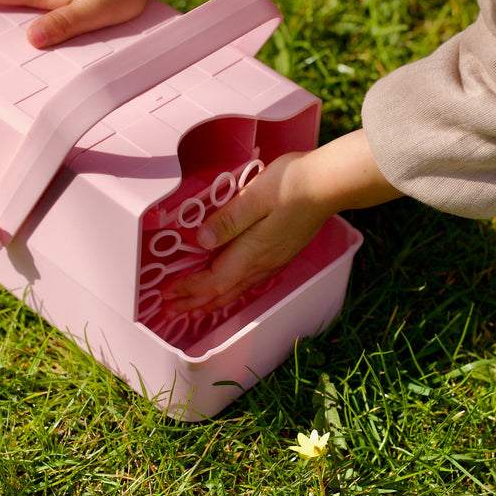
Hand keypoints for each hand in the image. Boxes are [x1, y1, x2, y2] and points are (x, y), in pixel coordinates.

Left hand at [162, 131, 401, 316]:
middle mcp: (263, 263)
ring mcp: (275, 260)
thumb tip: (201, 241)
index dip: (188, 289)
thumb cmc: (292, 184)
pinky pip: (251, 280)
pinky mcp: (282, 252)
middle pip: (223, 292)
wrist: (330, 184)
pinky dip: (232, 289)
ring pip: (238, 289)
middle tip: (170, 312)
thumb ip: (226, 221)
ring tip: (195, 309)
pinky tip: (230, 286)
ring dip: (213, 300)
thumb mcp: (253, 197)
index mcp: (252, 252)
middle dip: (195, 303)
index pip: (213, 280)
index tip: (166, 293)